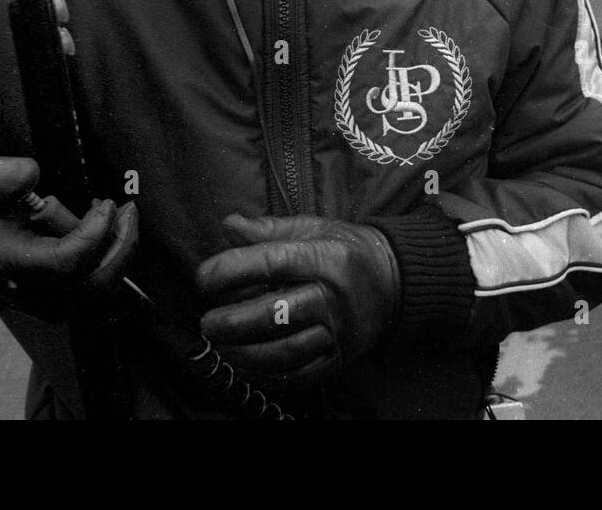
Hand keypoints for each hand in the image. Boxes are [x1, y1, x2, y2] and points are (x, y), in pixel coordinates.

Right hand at [0, 157, 137, 316]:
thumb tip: (30, 172)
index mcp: (18, 269)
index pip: (71, 260)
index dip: (97, 231)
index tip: (107, 202)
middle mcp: (37, 295)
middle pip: (98, 280)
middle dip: (120, 242)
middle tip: (127, 210)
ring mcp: (51, 307)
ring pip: (103, 287)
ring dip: (117, 251)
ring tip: (117, 218)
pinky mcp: (61, 307)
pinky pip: (98, 289)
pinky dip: (109, 262)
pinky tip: (105, 233)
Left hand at [196, 214, 399, 386]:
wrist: (398, 280)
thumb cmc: (348, 249)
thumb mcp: (315, 228)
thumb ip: (270, 229)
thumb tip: (228, 225)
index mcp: (326, 256)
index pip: (272, 262)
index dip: (231, 270)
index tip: (203, 278)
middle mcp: (333, 295)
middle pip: (276, 313)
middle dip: (232, 322)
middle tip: (207, 322)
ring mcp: (339, 330)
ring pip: (286, 350)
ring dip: (245, 353)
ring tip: (222, 345)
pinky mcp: (341, 357)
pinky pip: (302, 374)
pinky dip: (269, 375)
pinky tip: (247, 366)